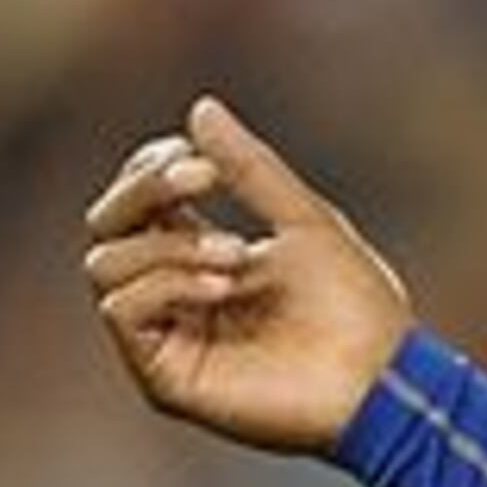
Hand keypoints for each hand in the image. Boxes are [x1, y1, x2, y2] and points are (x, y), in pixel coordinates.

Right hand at [80, 94, 411, 454]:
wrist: (382, 375)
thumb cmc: (355, 301)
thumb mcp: (303, 219)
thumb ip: (248, 169)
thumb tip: (200, 109)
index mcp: (199, 253)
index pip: (136, 199)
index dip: (151, 168)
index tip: (200, 159)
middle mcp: (172, 294)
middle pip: (105, 225)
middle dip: (144, 190)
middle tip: (204, 178)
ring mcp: (166, 336)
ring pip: (104, 264)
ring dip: (168, 244)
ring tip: (237, 255)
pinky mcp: (165, 377)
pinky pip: (121, 310)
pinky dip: (166, 283)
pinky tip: (223, 287)